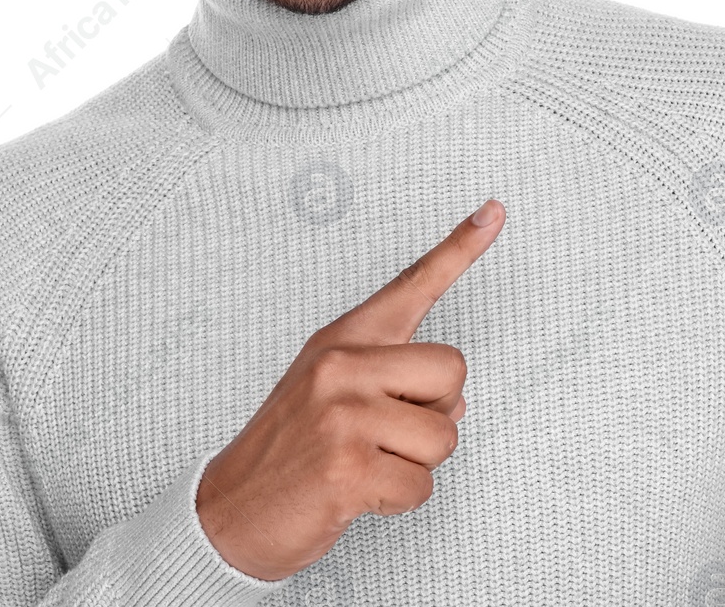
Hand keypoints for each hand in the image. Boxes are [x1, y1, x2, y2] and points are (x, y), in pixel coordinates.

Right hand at [195, 198, 506, 579]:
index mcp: (342, 340)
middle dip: (436, 412)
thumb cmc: (290, 451)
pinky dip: (398, 501)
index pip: (411, 285)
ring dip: (415, 465)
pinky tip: (358, 495)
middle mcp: (342, 367)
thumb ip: (393, 384)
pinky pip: (420, 486)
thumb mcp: (330, 394)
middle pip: (452, 371)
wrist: (229, 512)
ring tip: (366, 465)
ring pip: (443, 436)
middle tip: (386, 434)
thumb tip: (456, 404)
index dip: (460, 248)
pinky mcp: (348, 468)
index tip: (494, 212)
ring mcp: (344, 416)